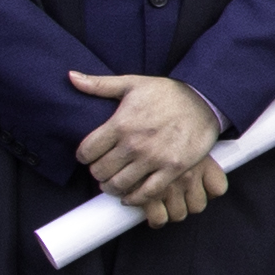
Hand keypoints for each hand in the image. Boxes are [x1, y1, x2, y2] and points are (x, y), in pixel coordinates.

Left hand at [67, 71, 227, 222]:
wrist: (204, 101)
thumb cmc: (167, 93)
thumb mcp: (132, 83)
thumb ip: (99, 84)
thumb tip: (70, 76)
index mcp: (121, 123)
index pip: (87, 151)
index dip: (84, 156)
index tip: (89, 156)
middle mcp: (135, 143)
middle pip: (100, 171)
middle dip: (97, 173)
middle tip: (103, 170)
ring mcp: (154, 158)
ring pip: (120, 185)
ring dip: (112, 187)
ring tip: (114, 183)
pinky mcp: (173, 169)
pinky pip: (147, 193)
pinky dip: (135, 199)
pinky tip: (130, 196)